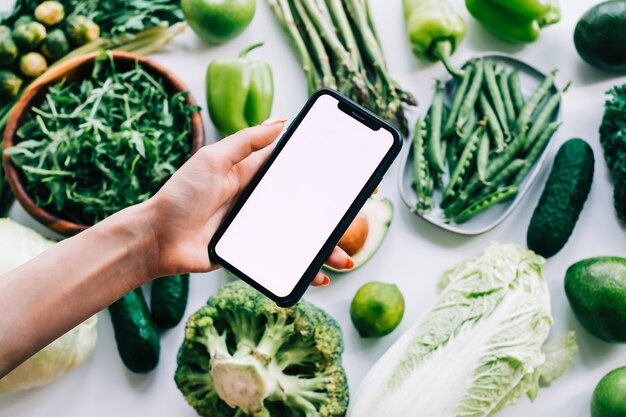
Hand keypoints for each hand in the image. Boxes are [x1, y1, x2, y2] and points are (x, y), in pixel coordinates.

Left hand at [145, 119, 352, 284]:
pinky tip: (317, 275)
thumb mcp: (212, 159)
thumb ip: (245, 142)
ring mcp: (255, 228)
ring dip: (321, 248)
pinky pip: (280, 259)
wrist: (158, 239)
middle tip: (351, 222)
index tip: (342, 174)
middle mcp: (257, 202)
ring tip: (342, 258)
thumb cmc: (181, 195)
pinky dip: (300, 268)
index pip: (290, 170)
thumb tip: (280, 122)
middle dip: (327, 217)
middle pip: (300, 207)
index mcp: (250, 176)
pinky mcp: (250, 252)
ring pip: (296, 236)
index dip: (315, 172)